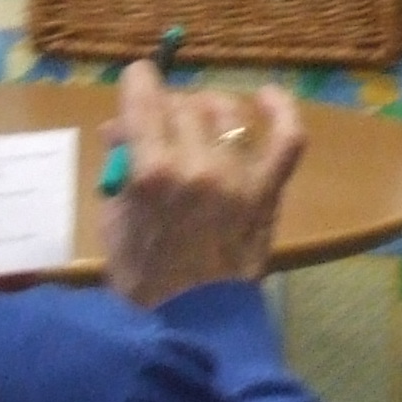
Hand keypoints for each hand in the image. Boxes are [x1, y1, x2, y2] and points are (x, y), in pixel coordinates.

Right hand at [101, 62, 304, 311]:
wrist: (196, 323)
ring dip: (208, 110)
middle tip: (160, 126)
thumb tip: (121, 133)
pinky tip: (266, 96)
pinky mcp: (268, 190)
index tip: (138, 78)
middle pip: (184, 105)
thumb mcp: (114, 226)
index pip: (144, 101)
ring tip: (197, 123)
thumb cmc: (145, 281)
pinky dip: (281, 110)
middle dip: (168, 107)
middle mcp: (196, 164)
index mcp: (151, 173)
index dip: (139, 81)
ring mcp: (238, 175)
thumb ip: (120, 175)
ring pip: (226, 112)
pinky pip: (287, 137)